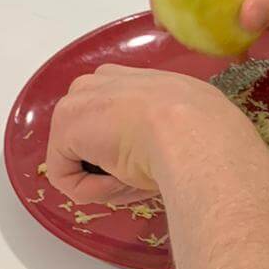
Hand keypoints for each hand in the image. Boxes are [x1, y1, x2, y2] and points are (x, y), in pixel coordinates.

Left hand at [45, 65, 255, 206]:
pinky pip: (67, 176)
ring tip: (137, 178)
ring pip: (80, 158)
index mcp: (137, 78)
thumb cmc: (204, 131)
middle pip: (91, 134)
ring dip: (104, 178)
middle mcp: (104, 80)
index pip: (116, 114)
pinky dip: (93, 190)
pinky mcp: (64, 128)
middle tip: (141, 176)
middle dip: (108, 163)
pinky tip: (122, 180)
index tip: (153, 164)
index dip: (128, 146)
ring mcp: (79, 101)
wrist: (193, 134)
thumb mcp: (192, 119)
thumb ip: (170, 127)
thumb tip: (175, 150)